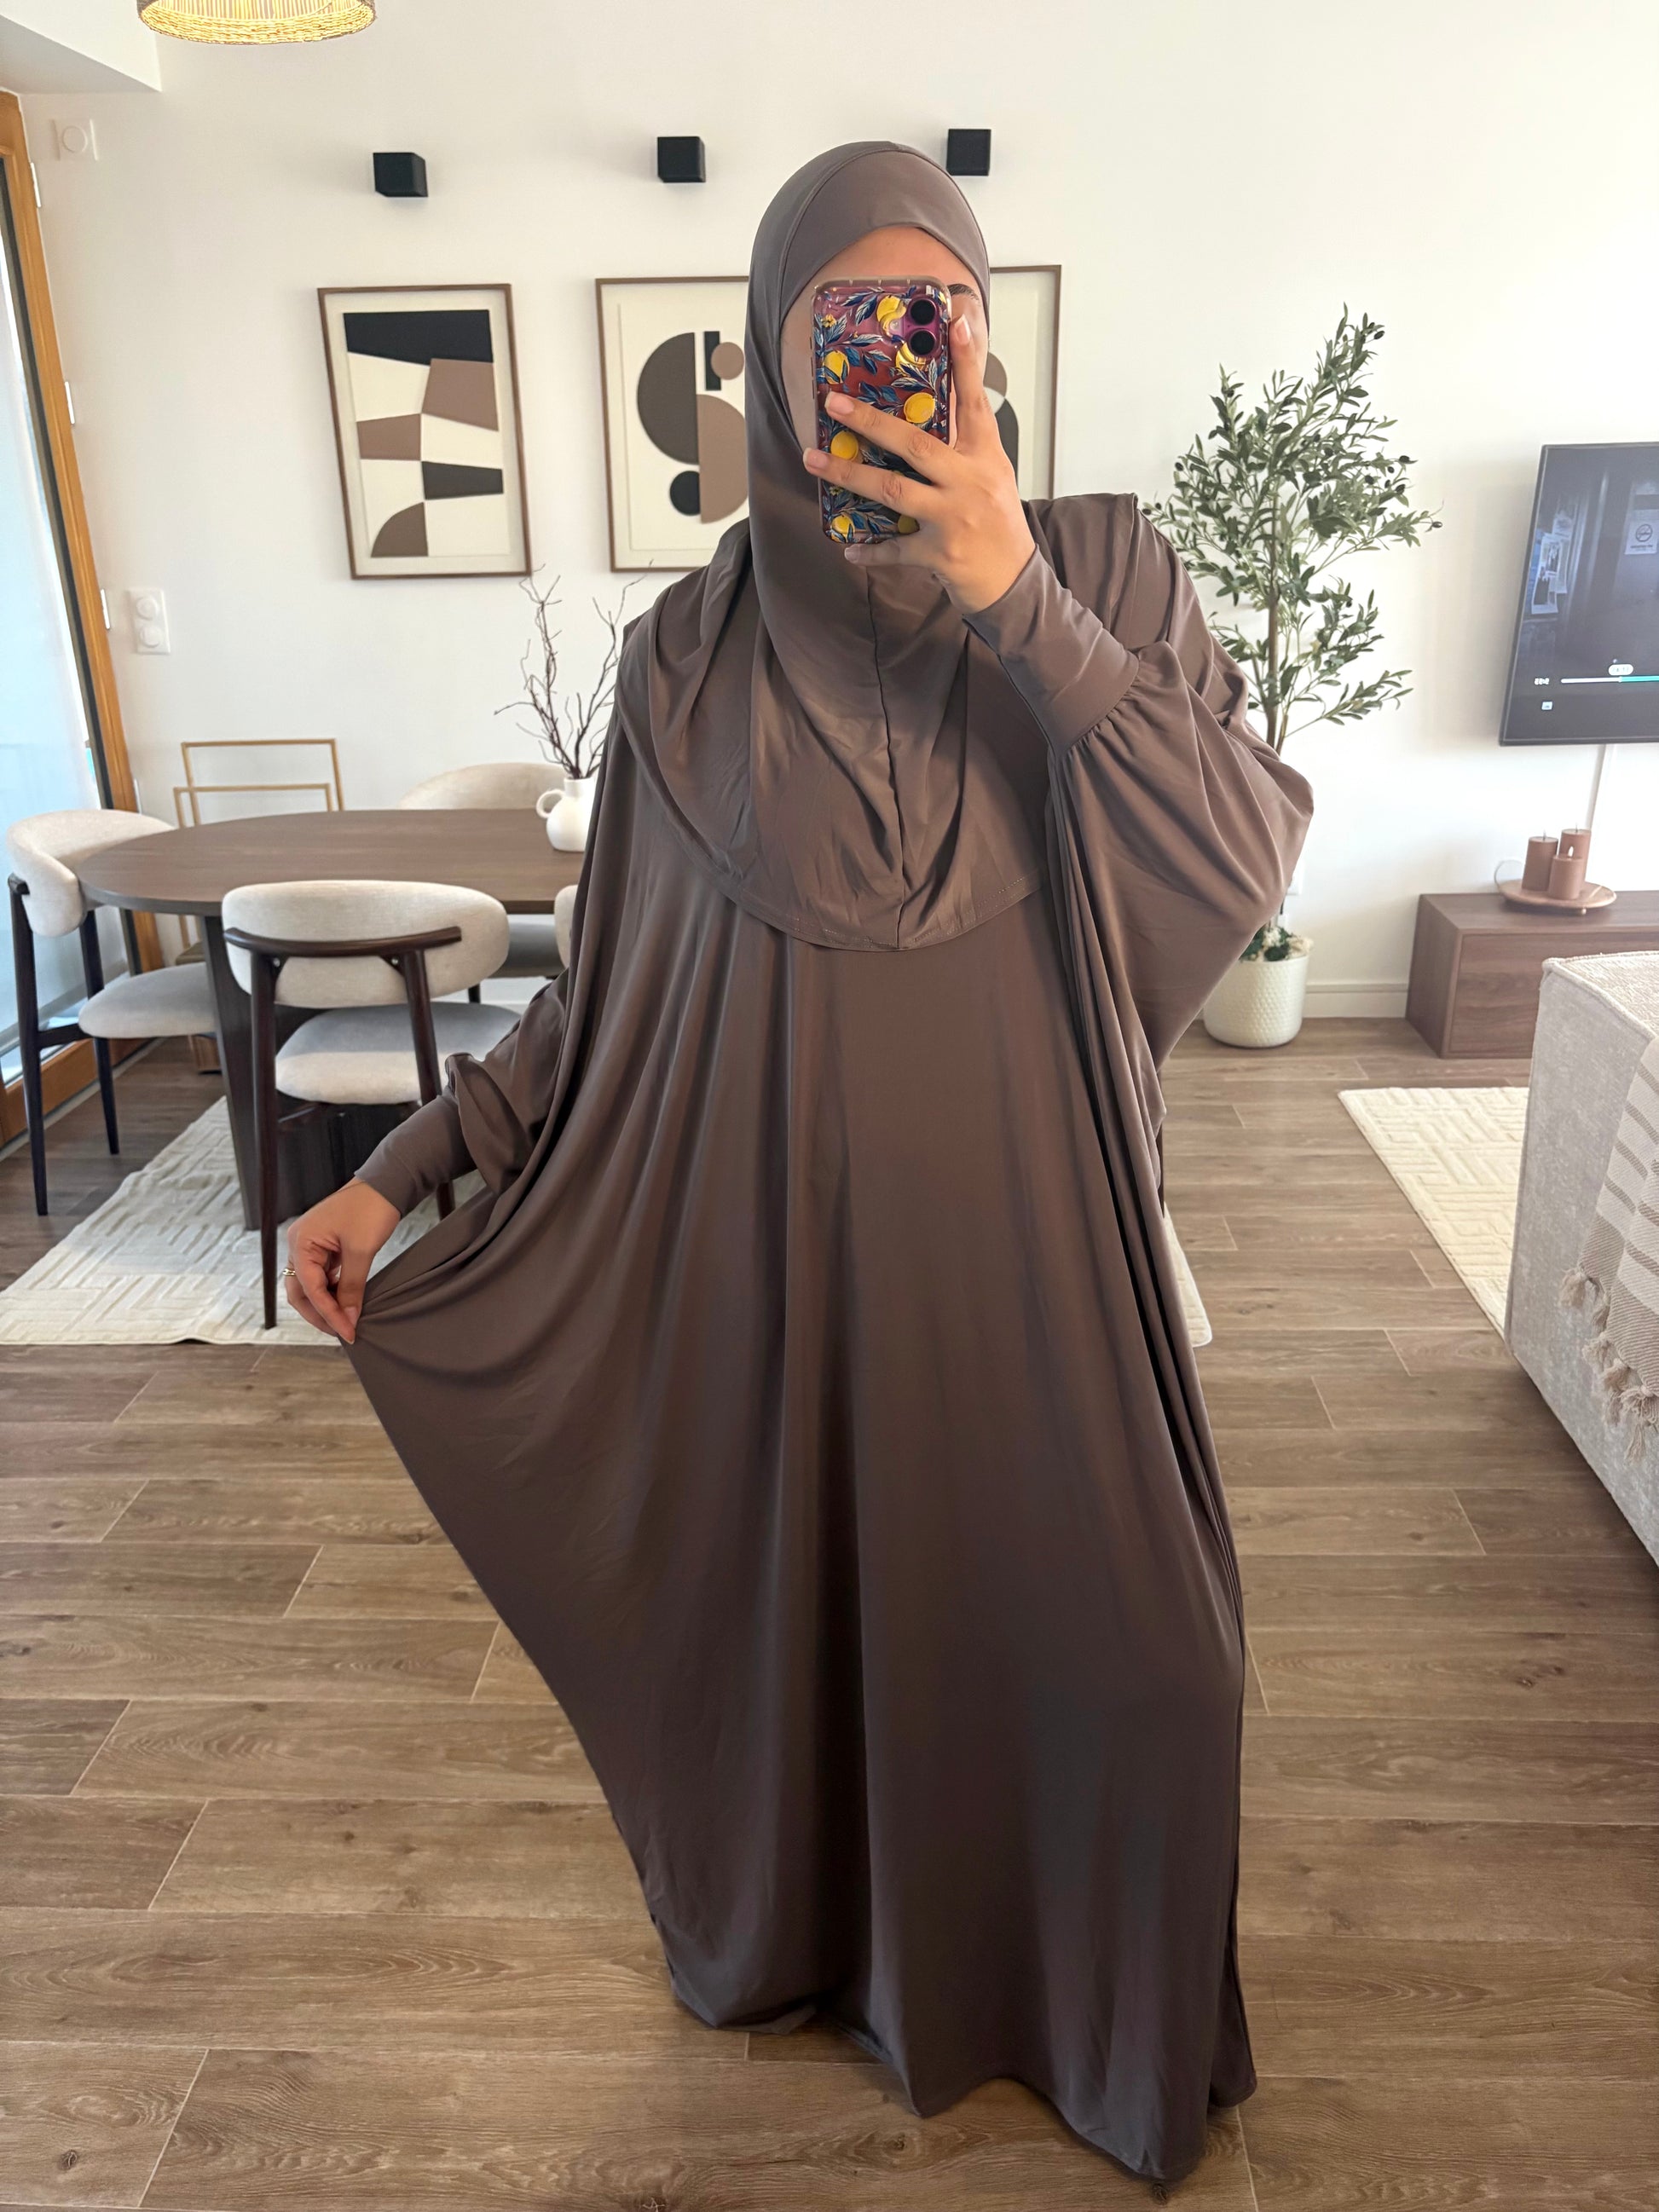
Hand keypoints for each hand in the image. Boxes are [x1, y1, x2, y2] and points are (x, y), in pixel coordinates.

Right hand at [285, 1179, 399, 1344]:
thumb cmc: (370, 1208)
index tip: (347, 1332)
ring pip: (310, 1285)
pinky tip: (346, 1303)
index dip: (328, 1313)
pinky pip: (322, 1276)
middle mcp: (299, 1244)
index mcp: (301, 1241)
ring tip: (346, 1321)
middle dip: (320, 1314)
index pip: (310, 1289)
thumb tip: (349, 1317)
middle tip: (342, 1332)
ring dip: (326, 1304)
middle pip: (301, 1291)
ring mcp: (310, 1245)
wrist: (385, 1183)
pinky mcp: (324, 1246)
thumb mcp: (361, 1250)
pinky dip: (333, 1291)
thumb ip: (352, 1286)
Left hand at [801, 301, 1034, 614]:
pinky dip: (870, 550)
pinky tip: (848, 548)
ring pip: (892, 491)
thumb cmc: (997, 521)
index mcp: (985, 457)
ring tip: (813, 460)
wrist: (1015, 582)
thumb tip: (926, 411)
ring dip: (848, 474)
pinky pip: (895, 549)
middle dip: (870, 422)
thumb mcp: (990, 474)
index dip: (967, 362)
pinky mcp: (939, 554)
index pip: (975, 402)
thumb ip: (961, 445)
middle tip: (832, 403)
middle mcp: (970, 482)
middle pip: (915, 445)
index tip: (956, 321)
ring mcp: (953, 518)